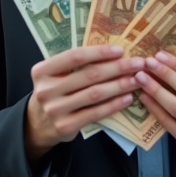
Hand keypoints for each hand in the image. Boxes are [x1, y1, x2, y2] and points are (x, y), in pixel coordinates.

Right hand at [25, 45, 144, 156]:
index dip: (99, 52)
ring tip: (136, 80)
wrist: (38, 125)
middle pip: (89, 75)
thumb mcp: (54, 75)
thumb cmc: (54, 93)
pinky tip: (127, 98)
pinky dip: (114, 105)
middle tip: (137, 64)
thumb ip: (74, 65)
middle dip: (117, 68)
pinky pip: (95, 113)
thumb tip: (112, 53)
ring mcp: (55, 109)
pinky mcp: (65, 126)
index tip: (120, 50)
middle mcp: (46, 90)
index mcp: (42, 71)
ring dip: (119, 86)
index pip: (74, 56)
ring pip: (94, 94)